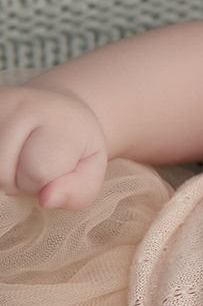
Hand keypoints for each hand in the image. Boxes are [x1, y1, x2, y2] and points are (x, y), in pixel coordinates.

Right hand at [0, 85, 107, 209]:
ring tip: (17, 158)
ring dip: (0, 176)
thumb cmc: (73, 146)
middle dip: (18, 182)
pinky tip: (5, 152)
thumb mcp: (91, 169)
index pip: (39, 171)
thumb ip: (79, 191)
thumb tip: (48, 200)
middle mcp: (19, 105)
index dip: (45, 183)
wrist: (53, 109)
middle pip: (2, 175)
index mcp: (58, 120)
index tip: (55, 166)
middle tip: (33, 162)